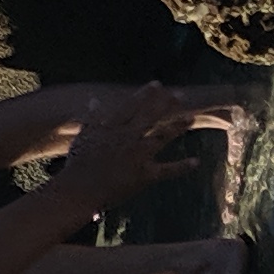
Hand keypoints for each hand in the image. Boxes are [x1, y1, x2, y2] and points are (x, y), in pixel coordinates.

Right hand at [58, 84, 212, 207]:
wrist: (80, 190)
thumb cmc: (77, 164)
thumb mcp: (83, 137)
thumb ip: (91, 118)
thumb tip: (94, 100)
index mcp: (113, 128)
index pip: (132, 106)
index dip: (145, 94)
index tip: (157, 84)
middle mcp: (128, 138)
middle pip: (151, 116)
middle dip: (166, 104)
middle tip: (180, 95)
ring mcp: (138, 155)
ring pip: (163, 137)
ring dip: (178, 127)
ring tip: (191, 118)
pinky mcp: (145, 175)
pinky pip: (167, 170)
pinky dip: (182, 167)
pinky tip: (196, 162)